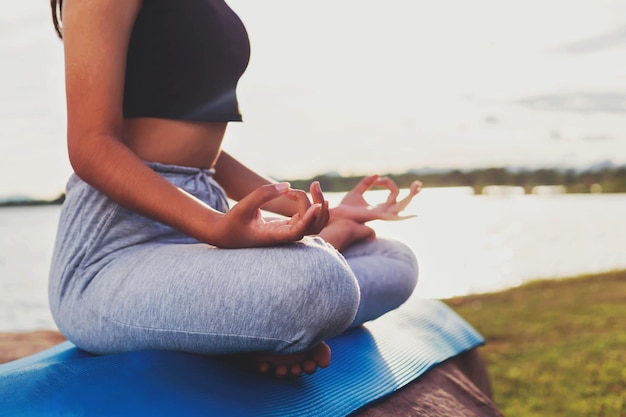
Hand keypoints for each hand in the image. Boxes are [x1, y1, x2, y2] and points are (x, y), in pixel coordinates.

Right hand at [214, 182, 328, 247]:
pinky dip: (312, 205)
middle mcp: (284, 237)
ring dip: (318, 205)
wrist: (226, 234)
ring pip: (313, 223)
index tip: (317, 205)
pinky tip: (308, 191)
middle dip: (317, 205)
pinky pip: (307, 218)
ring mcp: (287, 232)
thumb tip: (288, 185)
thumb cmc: (232, 222)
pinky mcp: (287, 227)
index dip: (309, 220)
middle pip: (312, 226)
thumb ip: (263, 194)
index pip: (297, 232)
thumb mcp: (243, 206)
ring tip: (314, 185)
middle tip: (311, 185)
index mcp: (272, 236)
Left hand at [331, 175, 420, 222]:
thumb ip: (366, 183)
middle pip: (404, 202)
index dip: (387, 182)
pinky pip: (394, 215)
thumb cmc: (346, 207)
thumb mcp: (357, 192)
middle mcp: (384, 212)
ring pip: (402, 205)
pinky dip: (405, 216)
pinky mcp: (378, 216)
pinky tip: (414, 215)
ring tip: (417, 186)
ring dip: (411, 196)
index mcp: (381, 207)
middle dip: (412, 193)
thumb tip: (377, 175)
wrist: (337, 215)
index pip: (393, 192)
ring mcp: (383, 214)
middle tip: (418, 183)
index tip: (377, 179)